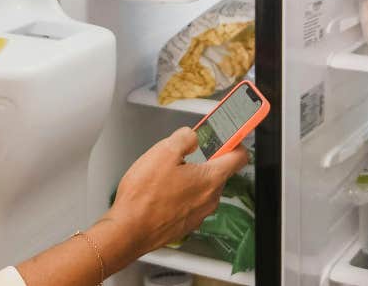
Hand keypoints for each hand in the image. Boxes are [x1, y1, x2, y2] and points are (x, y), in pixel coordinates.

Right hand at [94, 127, 249, 265]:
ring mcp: (198, 214)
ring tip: (167, 175)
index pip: (239, 157)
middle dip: (204, 160)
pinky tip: (162, 192)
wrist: (128, 231)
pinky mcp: (185, 224)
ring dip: (190, 178)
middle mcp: (210, 199)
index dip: (235, 141)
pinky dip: (181, 195)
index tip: (229, 136)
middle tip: (184, 154)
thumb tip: (192, 136)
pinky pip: (190, 203)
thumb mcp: (163, 151)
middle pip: (218, 172)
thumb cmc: (144, 197)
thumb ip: (185, 137)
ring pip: (203, 188)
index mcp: (210, 179)